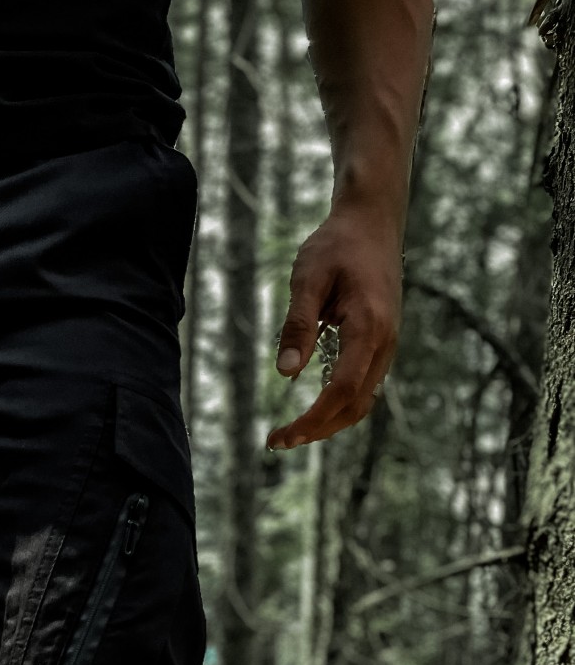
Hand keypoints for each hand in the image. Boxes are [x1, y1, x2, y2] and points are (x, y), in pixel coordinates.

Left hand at [266, 202, 402, 449]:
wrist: (372, 222)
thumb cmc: (337, 245)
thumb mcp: (308, 278)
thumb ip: (297, 324)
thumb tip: (285, 373)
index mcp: (368, 327)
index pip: (341, 390)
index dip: (312, 420)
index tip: (281, 436)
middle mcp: (385, 342)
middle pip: (354, 406)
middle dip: (317, 430)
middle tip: (277, 442)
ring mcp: (387, 344)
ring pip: (362, 402)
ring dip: (328, 423)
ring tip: (292, 433)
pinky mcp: (381, 344)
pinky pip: (364, 387)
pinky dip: (339, 406)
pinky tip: (313, 411)